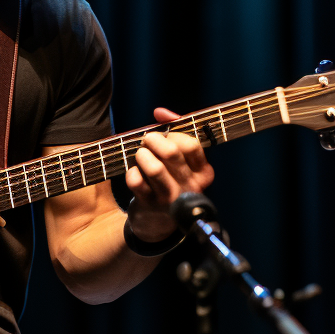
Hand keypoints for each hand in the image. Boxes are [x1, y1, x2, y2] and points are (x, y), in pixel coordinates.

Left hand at [124, 107, 214, 242]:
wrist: (158, 221)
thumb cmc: (170, 181)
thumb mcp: (181, 159)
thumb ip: (174, 130)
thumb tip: (160, 112)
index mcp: (203, 173)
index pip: (191, 145)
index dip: (173, 134)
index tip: (164, 135)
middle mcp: (190, 186)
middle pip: (170, 153)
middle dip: (153, 140)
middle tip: (146, 141)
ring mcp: (171, 197)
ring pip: (154, 167)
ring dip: (142, 155)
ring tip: (140, 155)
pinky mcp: (151, 204)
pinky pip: (136, 181)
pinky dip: (131, 172)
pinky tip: (134, 173)